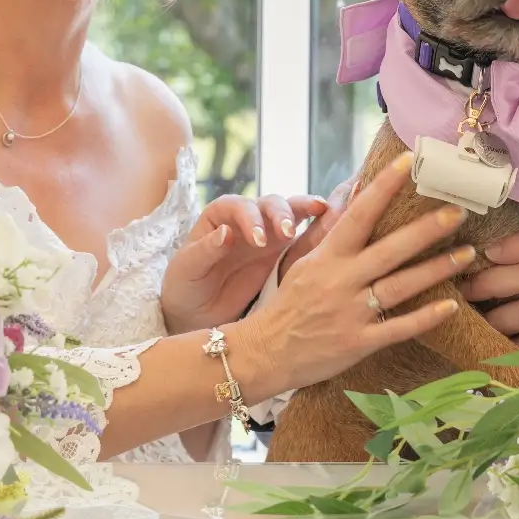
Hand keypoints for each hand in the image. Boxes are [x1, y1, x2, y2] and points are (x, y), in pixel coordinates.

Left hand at [161, 192, 328, 334]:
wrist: (197, 315)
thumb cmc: (186, 287)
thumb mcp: (187, 270)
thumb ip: (205, 250)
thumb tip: (226, 233)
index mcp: (219, 216)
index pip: (238, 206)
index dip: (250, 218)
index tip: (258, 240)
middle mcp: (246, 219)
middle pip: (268, 204)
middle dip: (280, 214)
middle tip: (287, 233)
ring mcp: (268, 234)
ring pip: (290, 212)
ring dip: (304, 212)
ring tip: (321, 214)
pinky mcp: (283, 252)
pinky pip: (303, 234)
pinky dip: (318, 225)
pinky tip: (333, 220)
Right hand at [229, 156, 468, 399]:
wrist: (266, 353)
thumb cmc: (289, 305)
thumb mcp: (305, 263)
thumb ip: (333, 233)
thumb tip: (358, 196)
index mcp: (327, 257)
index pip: (358, 215)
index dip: (383, 187)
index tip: (408, 162)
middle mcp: (340, 281)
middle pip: (390, 250)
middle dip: (426, 230)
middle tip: (458, 212)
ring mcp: (351, 313)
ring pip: (401, 286)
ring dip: (437, 269)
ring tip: (467, 253)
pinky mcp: (359, 342)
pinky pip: (399, 328)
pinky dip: (426, 317)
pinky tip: (451, 305)